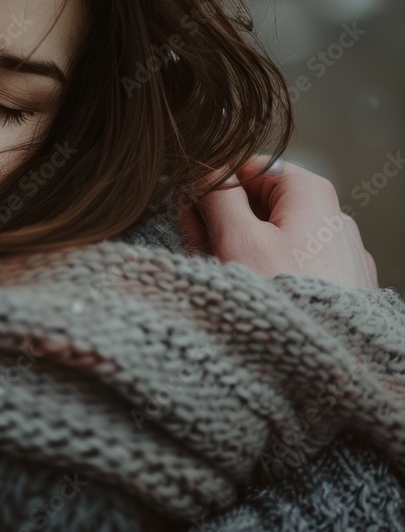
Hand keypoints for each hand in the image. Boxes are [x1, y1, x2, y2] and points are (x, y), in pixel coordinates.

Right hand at [176, 156, 378, 288]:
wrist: (323, 364)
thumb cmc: (283, 298)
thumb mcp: (237, 239)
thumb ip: (217, 197)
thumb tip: (206, 173)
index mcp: (312, 193)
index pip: (251, 168)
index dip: (215, 188)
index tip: (192, 213)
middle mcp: (332, 217)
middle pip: (260, 205)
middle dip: (222, 224)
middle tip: (199, 250)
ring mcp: (338, 255)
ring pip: (272, 239)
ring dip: (238, 252)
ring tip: (220, 279)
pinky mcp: (338, 287)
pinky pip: (292, 267)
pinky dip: (265, 274)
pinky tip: (250, 296)